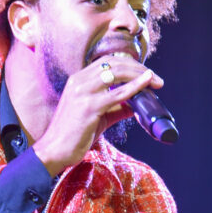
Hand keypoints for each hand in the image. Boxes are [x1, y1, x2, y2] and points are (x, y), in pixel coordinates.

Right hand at [33, 55, 162, 175]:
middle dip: (139, 68)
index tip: (146, 72)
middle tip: (157, 78)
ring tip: (156, 82)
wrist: (54, 150)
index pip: (108, 62)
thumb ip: (116, 108)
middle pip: (115, 64)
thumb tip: (136, 105)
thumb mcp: (98, 116)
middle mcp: (79, 81)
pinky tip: (146, 84)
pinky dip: (134, 87)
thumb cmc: (74, 134)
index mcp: (78, 79)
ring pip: (117, 73)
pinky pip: (116, 94)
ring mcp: (83, 92)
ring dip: (140, 75)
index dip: (130, 64)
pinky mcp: (88, 107)